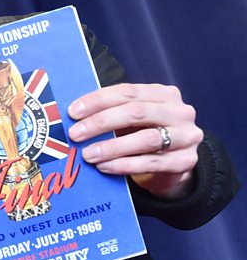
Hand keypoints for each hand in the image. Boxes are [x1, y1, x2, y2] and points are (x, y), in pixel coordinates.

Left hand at [67, 83, 201, 198]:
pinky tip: (104, 167)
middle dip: (101, 123)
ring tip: (88, 154)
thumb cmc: (144, 134)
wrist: (173, 163)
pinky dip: (123, 165)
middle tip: (75, 134)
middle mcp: (180, 112)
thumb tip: (73, 115)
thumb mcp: (132, 119)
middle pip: (136, 112)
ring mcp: (186, 136)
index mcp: (164, 94)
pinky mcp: (185, 161)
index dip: (98, 100)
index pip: (127, 92)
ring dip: (111, 147)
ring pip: (146, 139)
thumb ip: (111, 112)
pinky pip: (151, 163)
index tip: (73, 112)